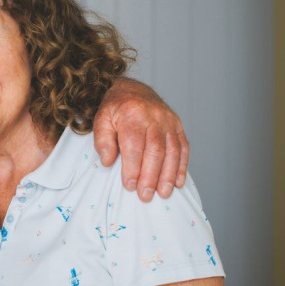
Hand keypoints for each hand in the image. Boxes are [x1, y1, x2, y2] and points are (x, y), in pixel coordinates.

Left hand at [93, 78, 188, 200]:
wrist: (132, 89)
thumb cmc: (115, 109)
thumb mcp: (101, 119)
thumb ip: (102, 140)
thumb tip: (108, 162)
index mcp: (132, 113)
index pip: (134, 145)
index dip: (133, 167)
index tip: (130, 186)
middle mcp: (154, 117)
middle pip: (155, 150)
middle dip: (151, 176)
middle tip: (145, 196)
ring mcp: (169, 121)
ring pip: (172, 151)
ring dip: (168, 175)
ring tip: (163, 194)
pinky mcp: (178, 126)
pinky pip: (183, 147)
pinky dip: (182, 166)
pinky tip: (178, 182)